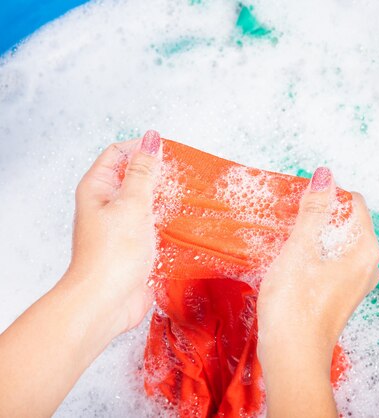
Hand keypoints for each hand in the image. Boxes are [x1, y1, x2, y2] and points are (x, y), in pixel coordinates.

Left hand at [0, 131, 162, 417]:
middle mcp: (107, 205)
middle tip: (185, 176)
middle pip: (134, 178)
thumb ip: (144, 172)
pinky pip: (153, 226)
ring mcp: (121, 227)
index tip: (170, 154)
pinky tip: (187, 224)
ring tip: (190, 199)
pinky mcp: (135, 247)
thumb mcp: (132, 204)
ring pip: (146, 203)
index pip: (118, 154)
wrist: (106, 302)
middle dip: (159, 175)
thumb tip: (151, 138)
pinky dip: (168, 223)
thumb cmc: (113, 254)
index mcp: (98, 189)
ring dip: (166, 201)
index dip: (142, 149)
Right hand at [257, 167, 378, 417]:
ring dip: (314, 237)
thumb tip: (326, 175)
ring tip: (289, 244)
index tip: (301, 206)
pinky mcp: (342, 295)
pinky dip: (314, 255)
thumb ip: (313, 211)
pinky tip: (293, 264)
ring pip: (337, 243)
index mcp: (365, 250)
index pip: (354, 204)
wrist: (292, 358)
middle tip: (291, 225)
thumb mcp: (300, 249)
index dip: (327, 198)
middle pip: (346, 223)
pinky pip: (332, 261)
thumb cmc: (294, 305)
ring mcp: (356, 282)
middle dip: (320, 217)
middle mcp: (368, 265)